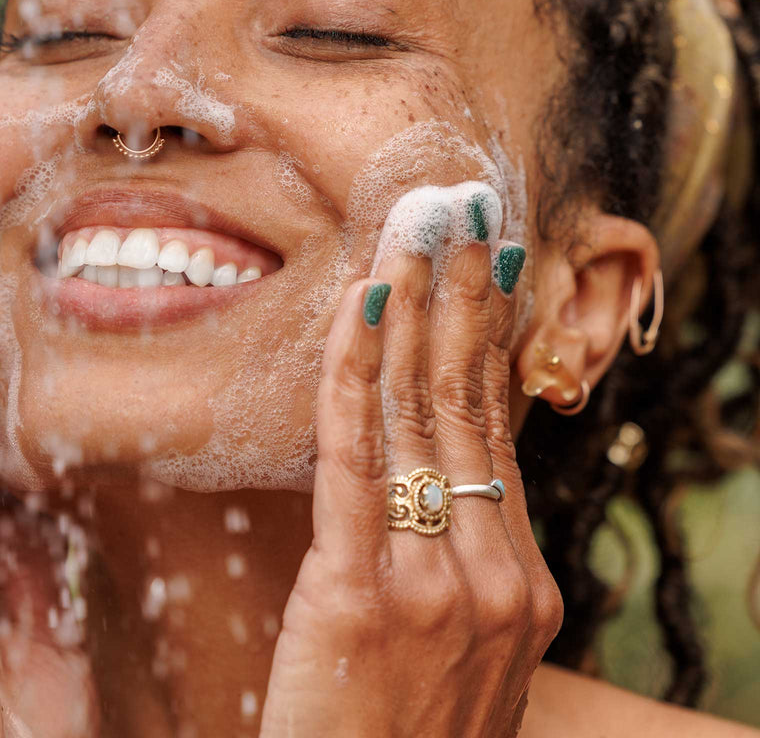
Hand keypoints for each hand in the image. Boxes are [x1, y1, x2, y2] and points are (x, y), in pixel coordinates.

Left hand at [261, 237, 562, 736]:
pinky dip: (355, 370)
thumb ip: (455, 569)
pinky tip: (358, 307)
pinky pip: (353, 453)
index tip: (482, 279)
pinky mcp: (359, 591)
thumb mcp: (458, 655)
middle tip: (459, 222)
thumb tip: (430, 480)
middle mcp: (495, 575)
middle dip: (461, 302)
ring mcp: (435, 582)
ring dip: (412, 312)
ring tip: (410, 238)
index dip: (487, 347)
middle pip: (471, 407)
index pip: (498, 437)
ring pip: (417, 415)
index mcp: (523, 587)